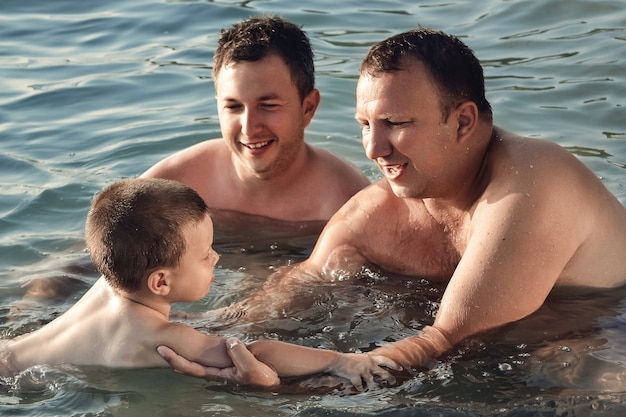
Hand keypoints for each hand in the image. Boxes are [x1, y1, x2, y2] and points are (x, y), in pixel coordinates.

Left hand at [157, 337, 278, 387]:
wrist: (278, 372)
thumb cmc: (265, 376)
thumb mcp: (253, 369)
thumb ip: (240, 356)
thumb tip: (229, 342)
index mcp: (218, 375)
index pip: (191, 368)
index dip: (175, 360)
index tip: (162, 349)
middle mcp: (217, 367)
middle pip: (190, 361)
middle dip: (173, 353)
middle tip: (158, 342)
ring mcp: (223, 359)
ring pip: (199, 353)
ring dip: (184, 346)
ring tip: (170, 335)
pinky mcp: (231, 350)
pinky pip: (213, 345)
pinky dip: (201, 340)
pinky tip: (194, 334)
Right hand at [326, 352, 401, 390]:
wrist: (336, 360)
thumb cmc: (345, 358)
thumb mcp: (358, 357)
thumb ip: (365, 361)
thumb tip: (369, 364)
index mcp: (369, 358)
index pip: (386, 360)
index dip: (393, 364)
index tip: (400, 368)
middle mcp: (369, 364)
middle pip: (384, 372)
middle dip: (390, 378)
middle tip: (393, 381)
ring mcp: (363, 371)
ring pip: (372, 381)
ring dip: (371, 385)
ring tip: (370, 387)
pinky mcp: (357, 377)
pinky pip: (360, 386)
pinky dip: (359, 388)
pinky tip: (358, 388)